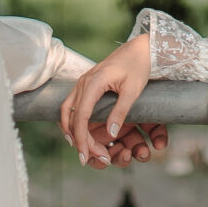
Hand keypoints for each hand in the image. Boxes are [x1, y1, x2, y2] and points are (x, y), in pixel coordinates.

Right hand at [60, 31, 165, 167]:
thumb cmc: (138, 66)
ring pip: (67, 110)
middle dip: (78, 139)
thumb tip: (111, 134)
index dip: (81, 138)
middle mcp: (84, 83)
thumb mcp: (132, 90)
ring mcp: (83, 82)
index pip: (81, 116)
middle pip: (72, 116)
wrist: (140, 49)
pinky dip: (71, 119)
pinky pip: (72, 104)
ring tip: (77, 147)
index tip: (84, 155)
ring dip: (70, 130)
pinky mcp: (87, 84)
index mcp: (93, 83)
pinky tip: (76, 131)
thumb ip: (120, 112)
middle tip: (87, 157)